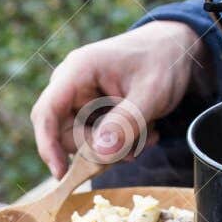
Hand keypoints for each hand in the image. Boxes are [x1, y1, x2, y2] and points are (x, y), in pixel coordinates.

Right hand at [30, 21, 209, 177]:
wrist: (174, 48)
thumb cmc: (162, 61)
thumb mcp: (151, 93)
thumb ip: (126, 123)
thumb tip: (98, 156)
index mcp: (78, 71)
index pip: (47, 112)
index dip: (48, 145)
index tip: (61, 173)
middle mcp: (72, 85)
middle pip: (65, 133)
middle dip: (98, 149)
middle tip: (133, 151)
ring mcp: (81, 98)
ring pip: (82, 140)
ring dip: (114, 147)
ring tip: (148, 134)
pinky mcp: (92, 109)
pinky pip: (95, 138)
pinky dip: (119, 142)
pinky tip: (144, 131)